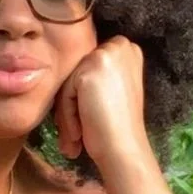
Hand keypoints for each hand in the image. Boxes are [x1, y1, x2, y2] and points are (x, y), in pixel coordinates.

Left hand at [54, 37, 151, 172]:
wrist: (125, 148)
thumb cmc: (119, 127)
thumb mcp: (114, 89)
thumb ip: (97, 75)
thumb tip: (68, 76)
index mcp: (128, 49)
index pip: (88, 66)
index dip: (83, 95)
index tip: (86, 120)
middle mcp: (120, 45)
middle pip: (77, 73)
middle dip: (72, 104)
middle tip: (75, 135)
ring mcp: (105, 55)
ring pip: (68, 83)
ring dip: (67, 114)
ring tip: (74, 139)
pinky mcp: (91, 68)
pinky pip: (64, 91)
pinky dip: (66, 115)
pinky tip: (77, 134)